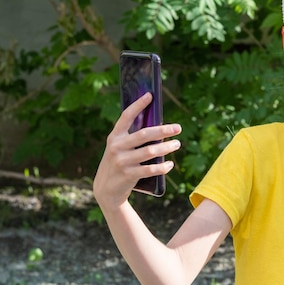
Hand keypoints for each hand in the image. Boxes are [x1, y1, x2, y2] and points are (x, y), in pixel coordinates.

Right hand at [93, 93, 181, 207]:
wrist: (105, 189)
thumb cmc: (119, 162)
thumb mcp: (119, 148)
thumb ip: (132, 137)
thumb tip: (158, 125)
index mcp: (115, 136)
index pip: (126, 116)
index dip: (138, 105)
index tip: (150, 95)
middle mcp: (116, 147)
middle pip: (144, 134)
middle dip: (163, 130)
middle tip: (178, 128)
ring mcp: (122, 161)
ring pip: (150, 152)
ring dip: (167, 147)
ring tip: (177, 144)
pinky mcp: (128, 175)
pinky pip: (150, 169)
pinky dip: (163, 167)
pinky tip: (170, 164)